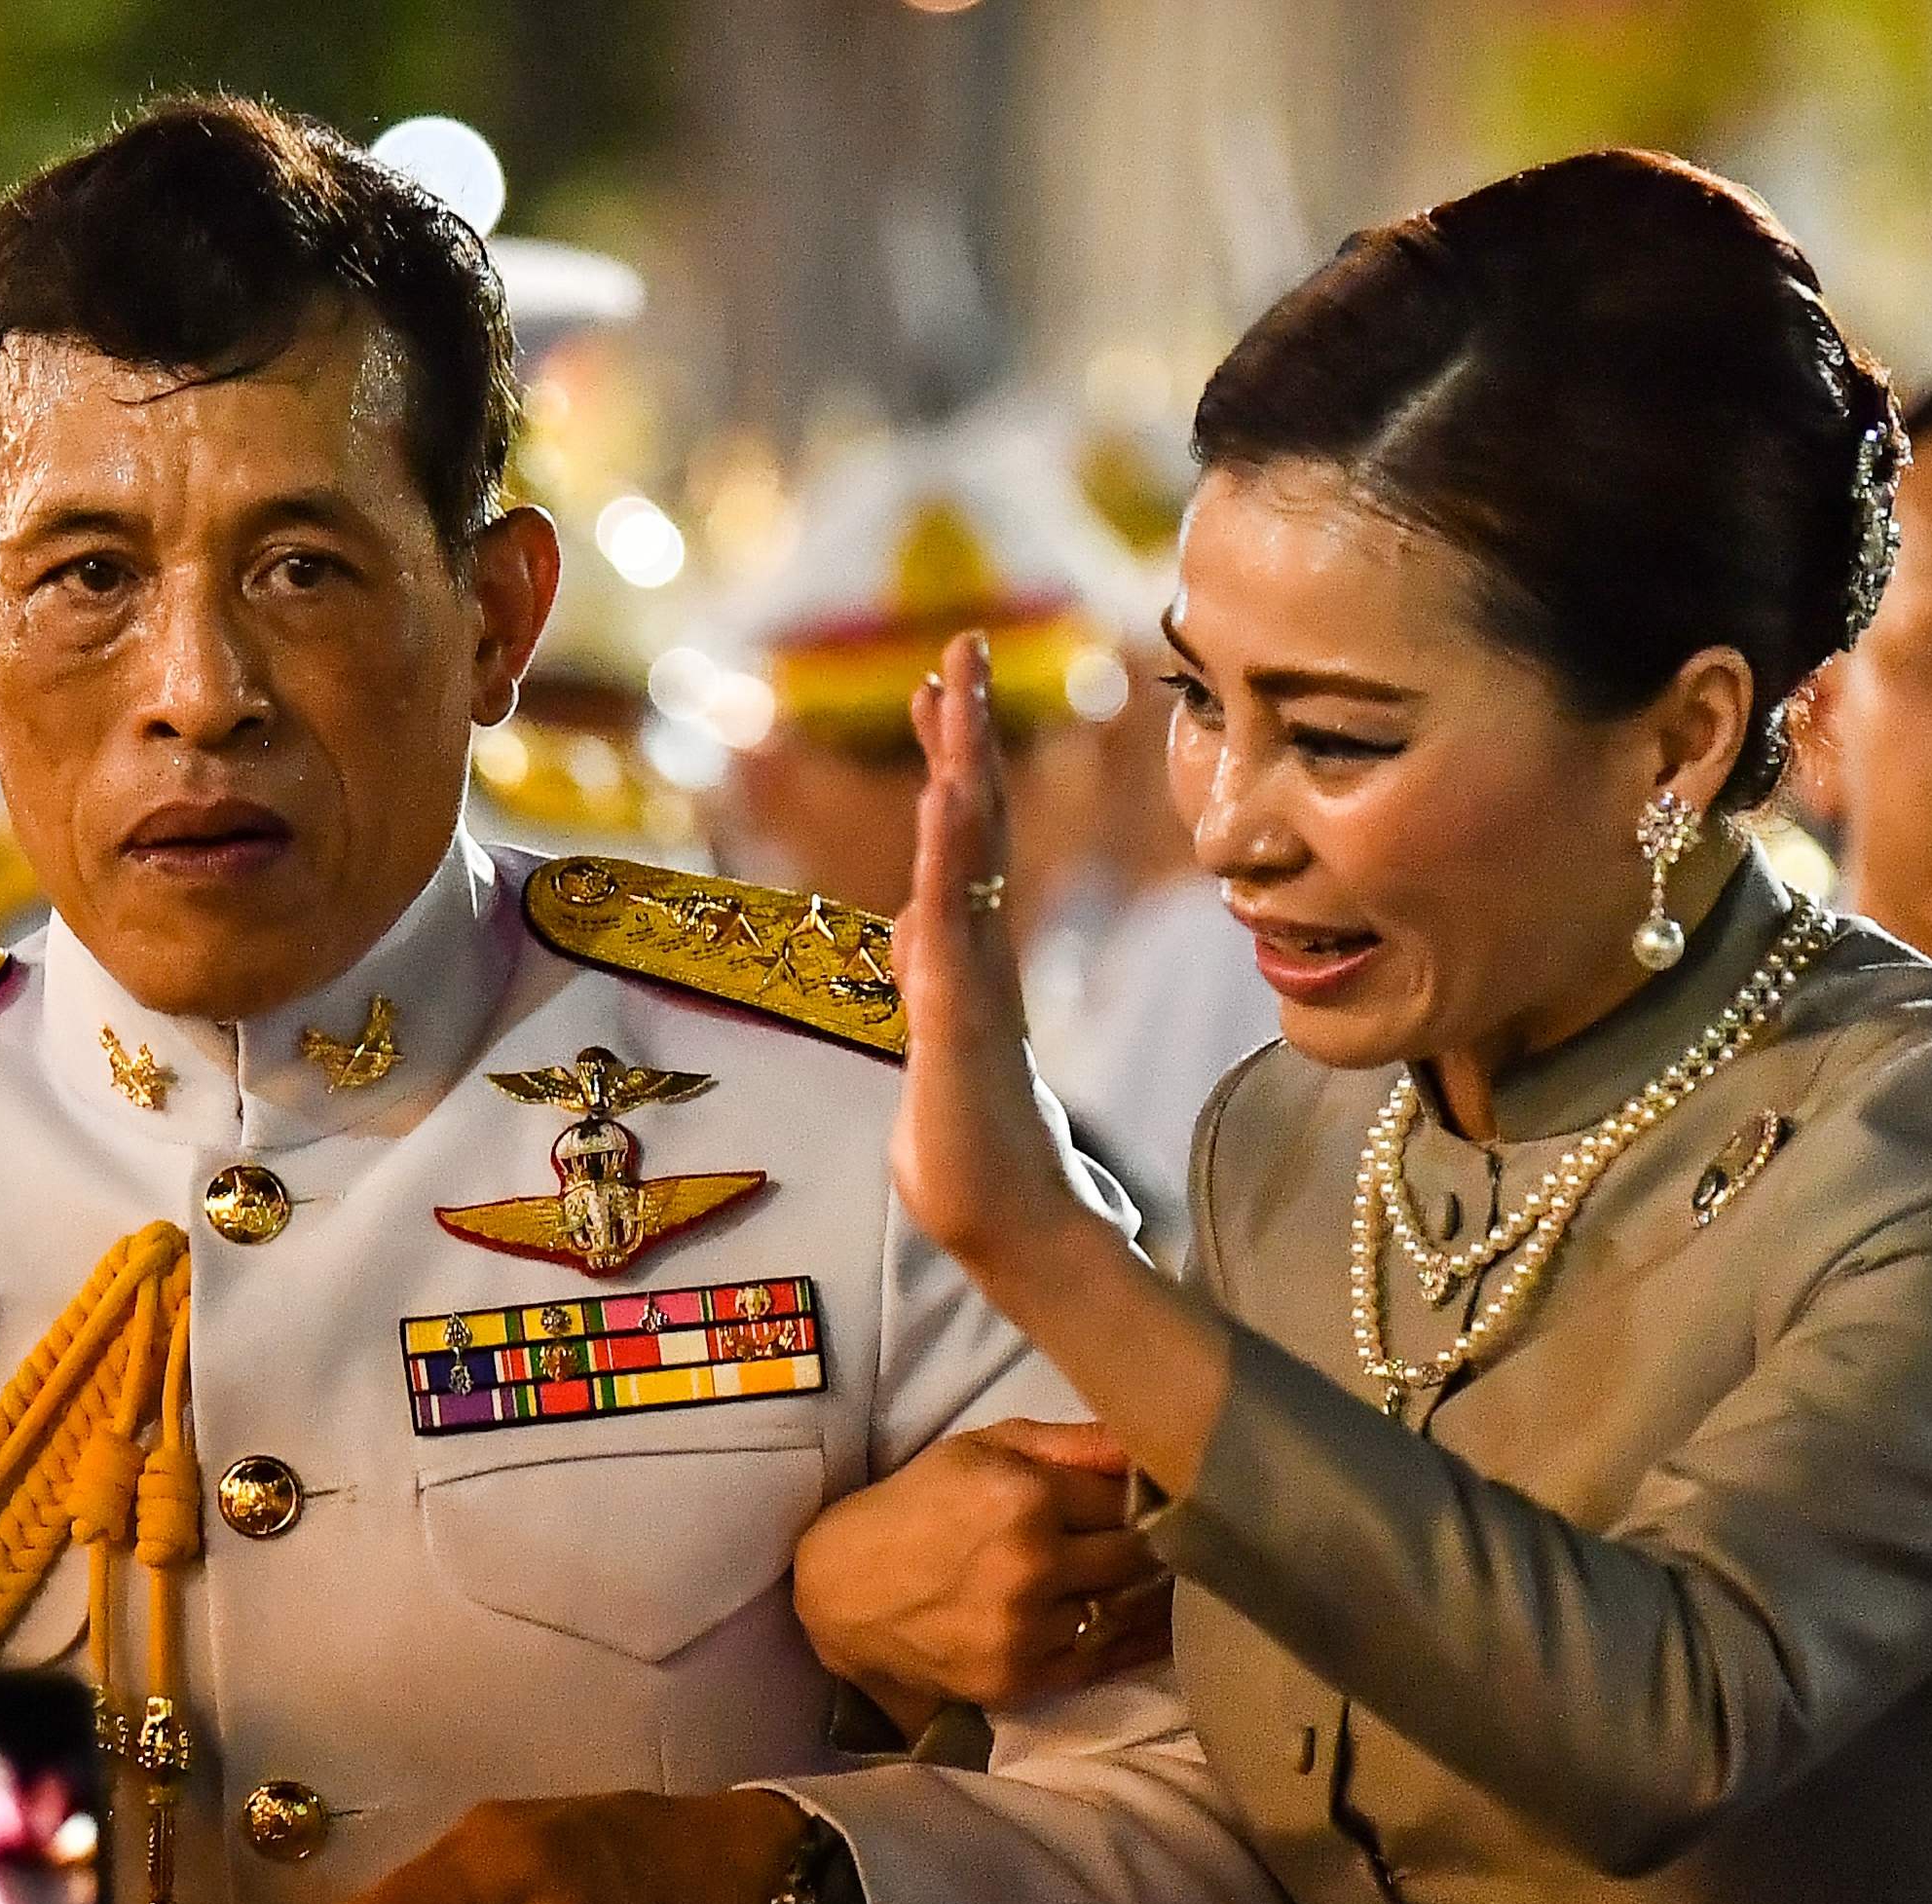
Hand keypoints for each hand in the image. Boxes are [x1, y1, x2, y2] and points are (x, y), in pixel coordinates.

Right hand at [792, 1420, 1167, 1724]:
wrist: (840, 1591)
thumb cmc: (916, 1505)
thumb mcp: (983, 1448)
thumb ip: (1072, 1442)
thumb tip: (1152, 1441)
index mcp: (1026, 1498)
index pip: (1128, 1496)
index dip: (1144, 1495)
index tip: (1158, 1497)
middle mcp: (1032, 1567)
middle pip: (1137, 1556)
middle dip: (1151, 1544)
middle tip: (1165, 1538)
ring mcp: (1025, 1630)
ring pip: (1125, 1609)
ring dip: (1142, 1593)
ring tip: (1154, 1578)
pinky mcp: (1018, 1679)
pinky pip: (1103, 1660)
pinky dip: (1133, 1642)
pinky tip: (1149, 1625)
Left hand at [889, 634, 1097, 1269]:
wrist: (1015, 1232)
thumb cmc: (973, 1162)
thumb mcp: (930, 1052)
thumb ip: (927, 989)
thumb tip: (916, 942)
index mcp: (968, 960)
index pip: (959, 843)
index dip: (952, 763)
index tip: (937, 689)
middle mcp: (981, 956)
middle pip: (976, 821)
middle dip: (965, 730)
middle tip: (960, 642)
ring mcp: (976, 982)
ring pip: (970, 854)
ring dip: (962, 763)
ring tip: (956, 683)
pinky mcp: (961, 1019)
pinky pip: (954, 920)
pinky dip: (951, 853)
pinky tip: (948, 791)